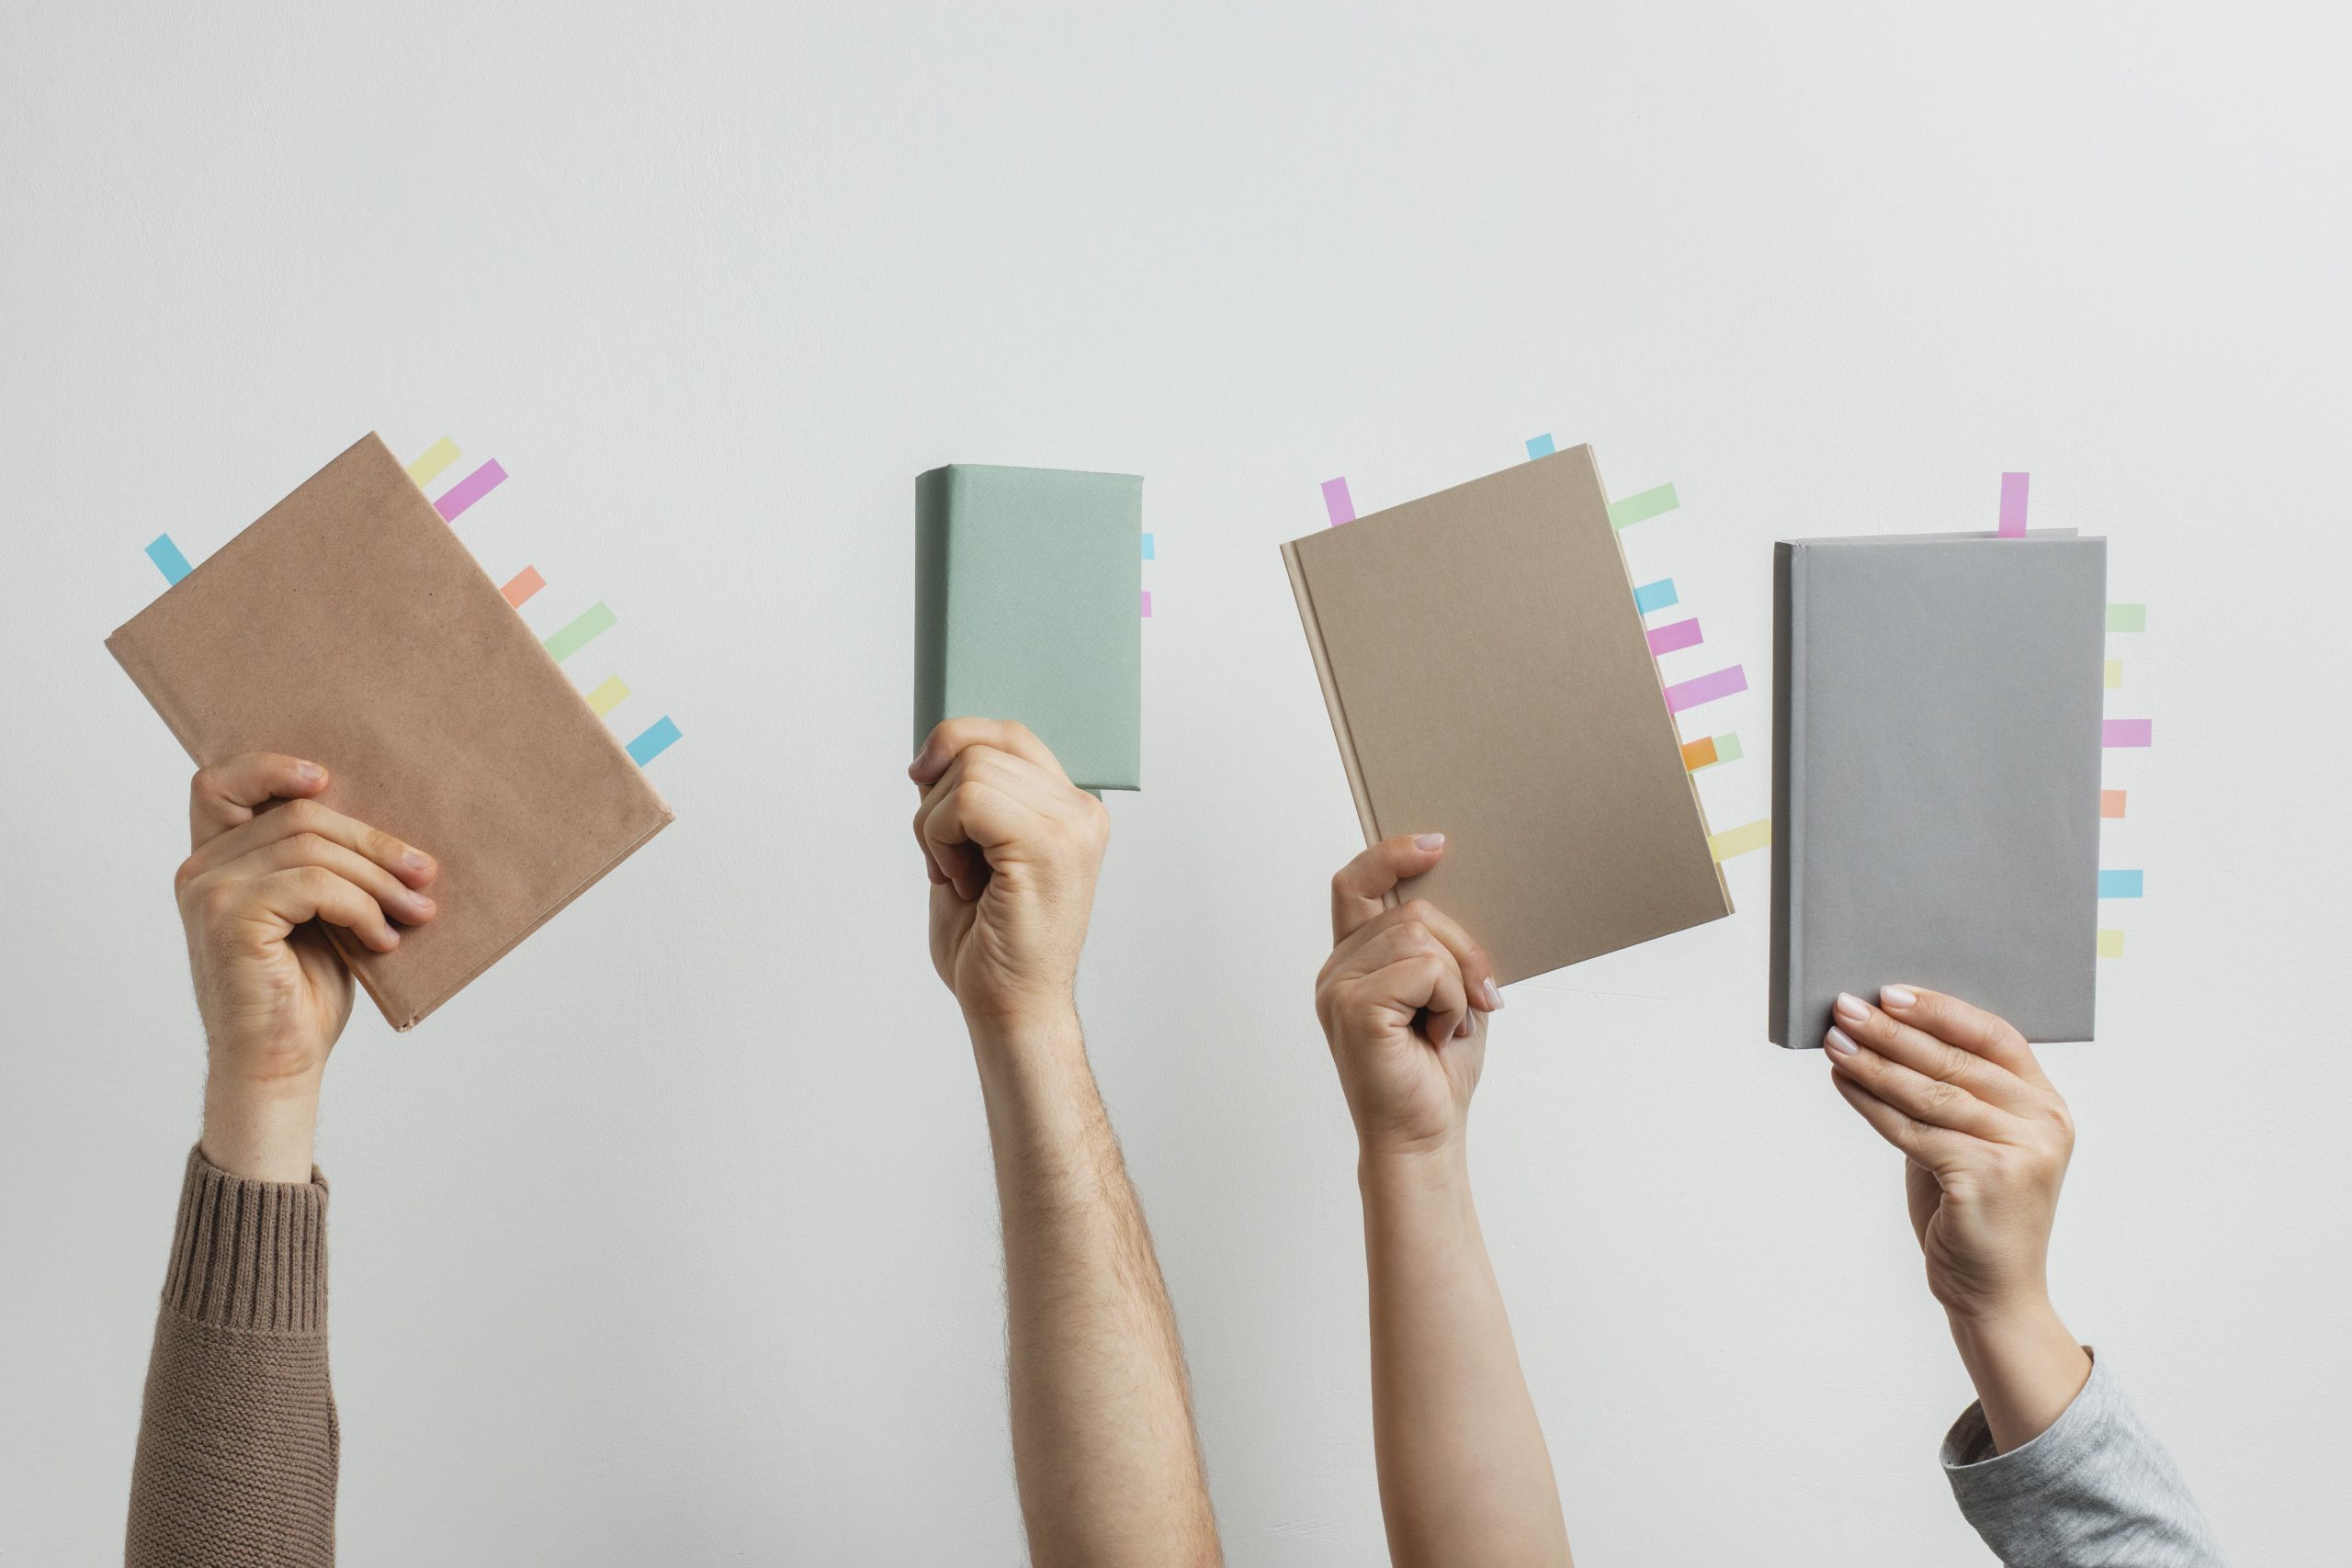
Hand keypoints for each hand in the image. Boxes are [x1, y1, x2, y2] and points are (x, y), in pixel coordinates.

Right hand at [175, 752, 439, 1177]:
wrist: (279, 1063)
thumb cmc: (303, 990)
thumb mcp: (319, 913)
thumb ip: (323, 864)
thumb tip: (391, 821)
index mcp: (215, 861)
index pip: (218, 784)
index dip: (271, 767)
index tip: (328, 779)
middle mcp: (200, 870)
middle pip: (297, 816)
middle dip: (373, 843)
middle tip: (424, 875)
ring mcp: (209, 892)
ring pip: (312, 848)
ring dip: (379, 879)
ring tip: (415, 912)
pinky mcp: (229, 919)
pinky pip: (315, 885)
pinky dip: (361, 907)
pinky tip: (382, 940)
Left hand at [910, 720, 1108, 1026]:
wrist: (1012, 1009)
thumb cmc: (991, 945)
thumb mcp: (971, 852)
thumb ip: (964, 798)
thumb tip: (932, 753)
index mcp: (1070, 810)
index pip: (1009, 734)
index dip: (956, 741)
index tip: (921, 778)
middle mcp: (1081, 812)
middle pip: (982, 746)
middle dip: (937, 799)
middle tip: (947, 859)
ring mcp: (1071, 828)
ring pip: (971, 770)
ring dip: (937, 826)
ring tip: (958, 876)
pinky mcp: (1049, 848)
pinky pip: (967, 801)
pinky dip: (942, 839)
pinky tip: (961, 882)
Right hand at [1314, 835, 1502, 1158]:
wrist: (1425, 1137)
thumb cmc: (1435, 1073)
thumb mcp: (1448, 993)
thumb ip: (1439, 948)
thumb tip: (1457, 898)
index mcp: (1352, 961)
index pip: (1355, 885)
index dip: (1390, 855)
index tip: (1436, 846)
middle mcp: (1336, 970)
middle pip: (1413, 911)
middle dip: (1464, 950)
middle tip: (1482, 999)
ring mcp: (1339, 988)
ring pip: (1422, 937)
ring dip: (1458, 983)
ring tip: (1447, 1027)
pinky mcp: (1354, 1007)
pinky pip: (1425, 969)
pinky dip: (1449, 1002)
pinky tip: (1438, 1037)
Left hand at [1823, 987, 2074, 1319]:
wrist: (1994, 1294)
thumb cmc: (1972, 1213)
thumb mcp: (1969, 1143)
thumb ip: (1947, 1097)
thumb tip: (1881, 1037)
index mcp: (2046, 1104)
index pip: (1996, 1035)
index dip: (1941, 1010)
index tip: (1890, 991)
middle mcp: (2045, 1122)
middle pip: (1956, 1060)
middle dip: (1893, 1031)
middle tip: (1845, 1007)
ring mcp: (2022, 1151)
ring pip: (1931, 1093)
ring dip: (1874, 1063)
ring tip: (1834, 1041)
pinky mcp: (1989, 1178)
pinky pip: (1914, 1131)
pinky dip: (1871, 1105)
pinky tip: (1843, 1083)